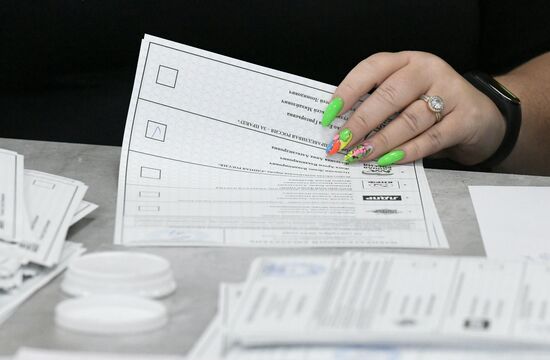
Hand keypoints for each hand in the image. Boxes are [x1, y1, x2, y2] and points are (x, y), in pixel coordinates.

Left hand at [322, 51, 505, 166]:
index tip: (329, 115)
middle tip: (341, 143)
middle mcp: (428, 71)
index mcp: (407, 61)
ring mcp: (449, 93)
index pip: (372, 68)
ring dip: (380, 141)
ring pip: (409, 119)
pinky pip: (431, 138)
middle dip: (360, 122)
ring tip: (360, 155)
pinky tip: (387, 161)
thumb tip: (341, 129)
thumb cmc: (432, 106)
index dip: (347, 91)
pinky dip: (407, 151)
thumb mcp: (406, 96)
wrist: (481, 117)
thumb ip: (378, 105)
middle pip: (389, 95)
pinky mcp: (464, 118)